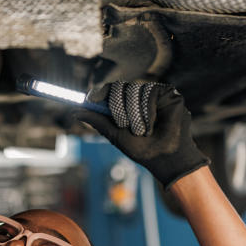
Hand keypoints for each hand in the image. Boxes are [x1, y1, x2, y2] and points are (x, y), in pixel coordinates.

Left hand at [75, 82, 208, 188]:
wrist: (165, 158)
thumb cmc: (143, 150)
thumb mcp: (115, 135)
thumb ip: (98, 121)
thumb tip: (76, 111)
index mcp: (127, 105)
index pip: (111, 91)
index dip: (100, 92)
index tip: (90, 99)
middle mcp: (139, 97)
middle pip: (120, 87)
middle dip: (118, 108)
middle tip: (124, 125)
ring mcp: (154, 94)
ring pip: (134, 90)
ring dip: (135, 114)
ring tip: (142, 131)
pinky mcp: (169, 94)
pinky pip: (150, 93)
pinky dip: (147, 111)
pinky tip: (151, 125)